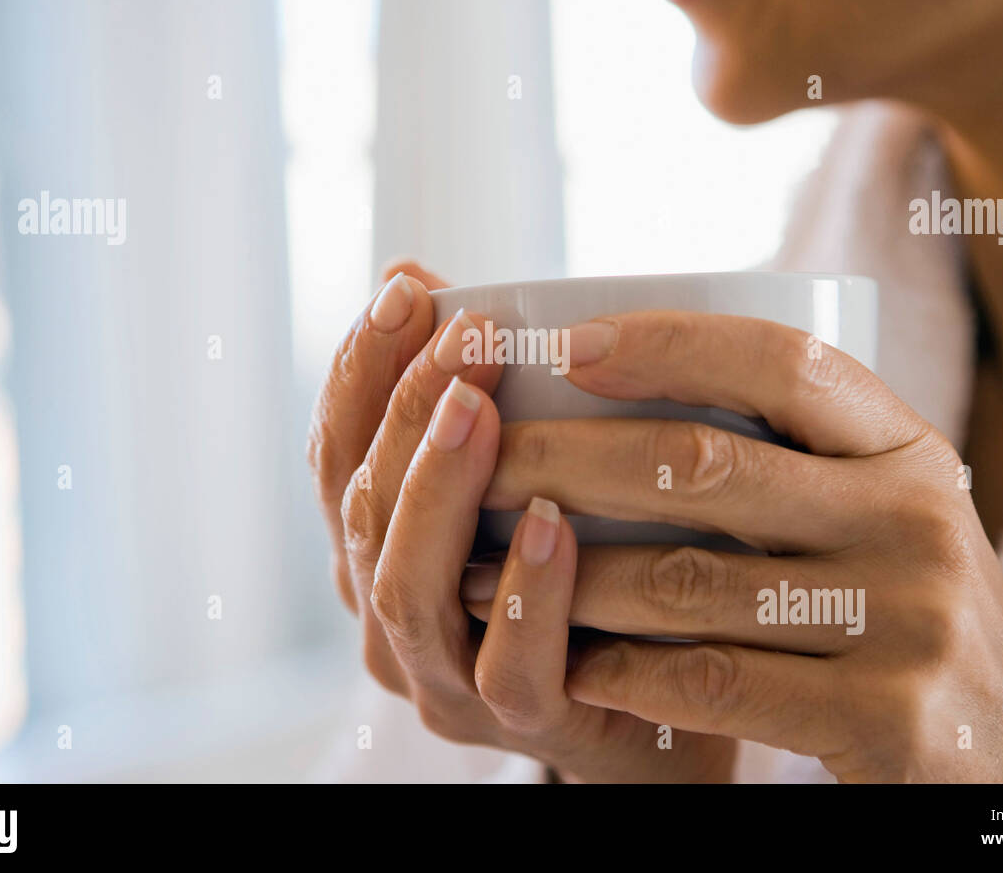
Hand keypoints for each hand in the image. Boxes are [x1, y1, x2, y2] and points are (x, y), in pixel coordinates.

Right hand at [307, 265, 733, 781]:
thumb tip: (422, 277)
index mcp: (380, 554)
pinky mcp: (531, 726)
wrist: (665, 715)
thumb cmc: (588, 576)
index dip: (358, 374)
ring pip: (408, 589)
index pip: (337, 458)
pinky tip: (551, 524)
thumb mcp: (523, 476)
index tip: (405, 292)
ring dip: (438, 489)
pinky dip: (522, 593)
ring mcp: (450, 682)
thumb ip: (473, 393)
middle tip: (466, 332)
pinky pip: (510, 666)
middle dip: (405, 411)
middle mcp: (393, 620)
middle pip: (364, 511)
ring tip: (479, 406)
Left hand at [464, 310, 1002, 782]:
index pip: (783, 361)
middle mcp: (916, 521)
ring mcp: (906, 621)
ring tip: (479, 570)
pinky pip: (709, 681)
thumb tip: (619, 378)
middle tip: (483, 463)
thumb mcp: (881, 516)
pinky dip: (621, 669)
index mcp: (909, 452)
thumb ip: (795, 459)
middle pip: (703, 462)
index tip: (569, 344)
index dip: (669, 342)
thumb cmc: (905, 616)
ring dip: (564, 576)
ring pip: (684, 580)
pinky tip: (570, 661)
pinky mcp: (883, 717)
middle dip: (567, 459)